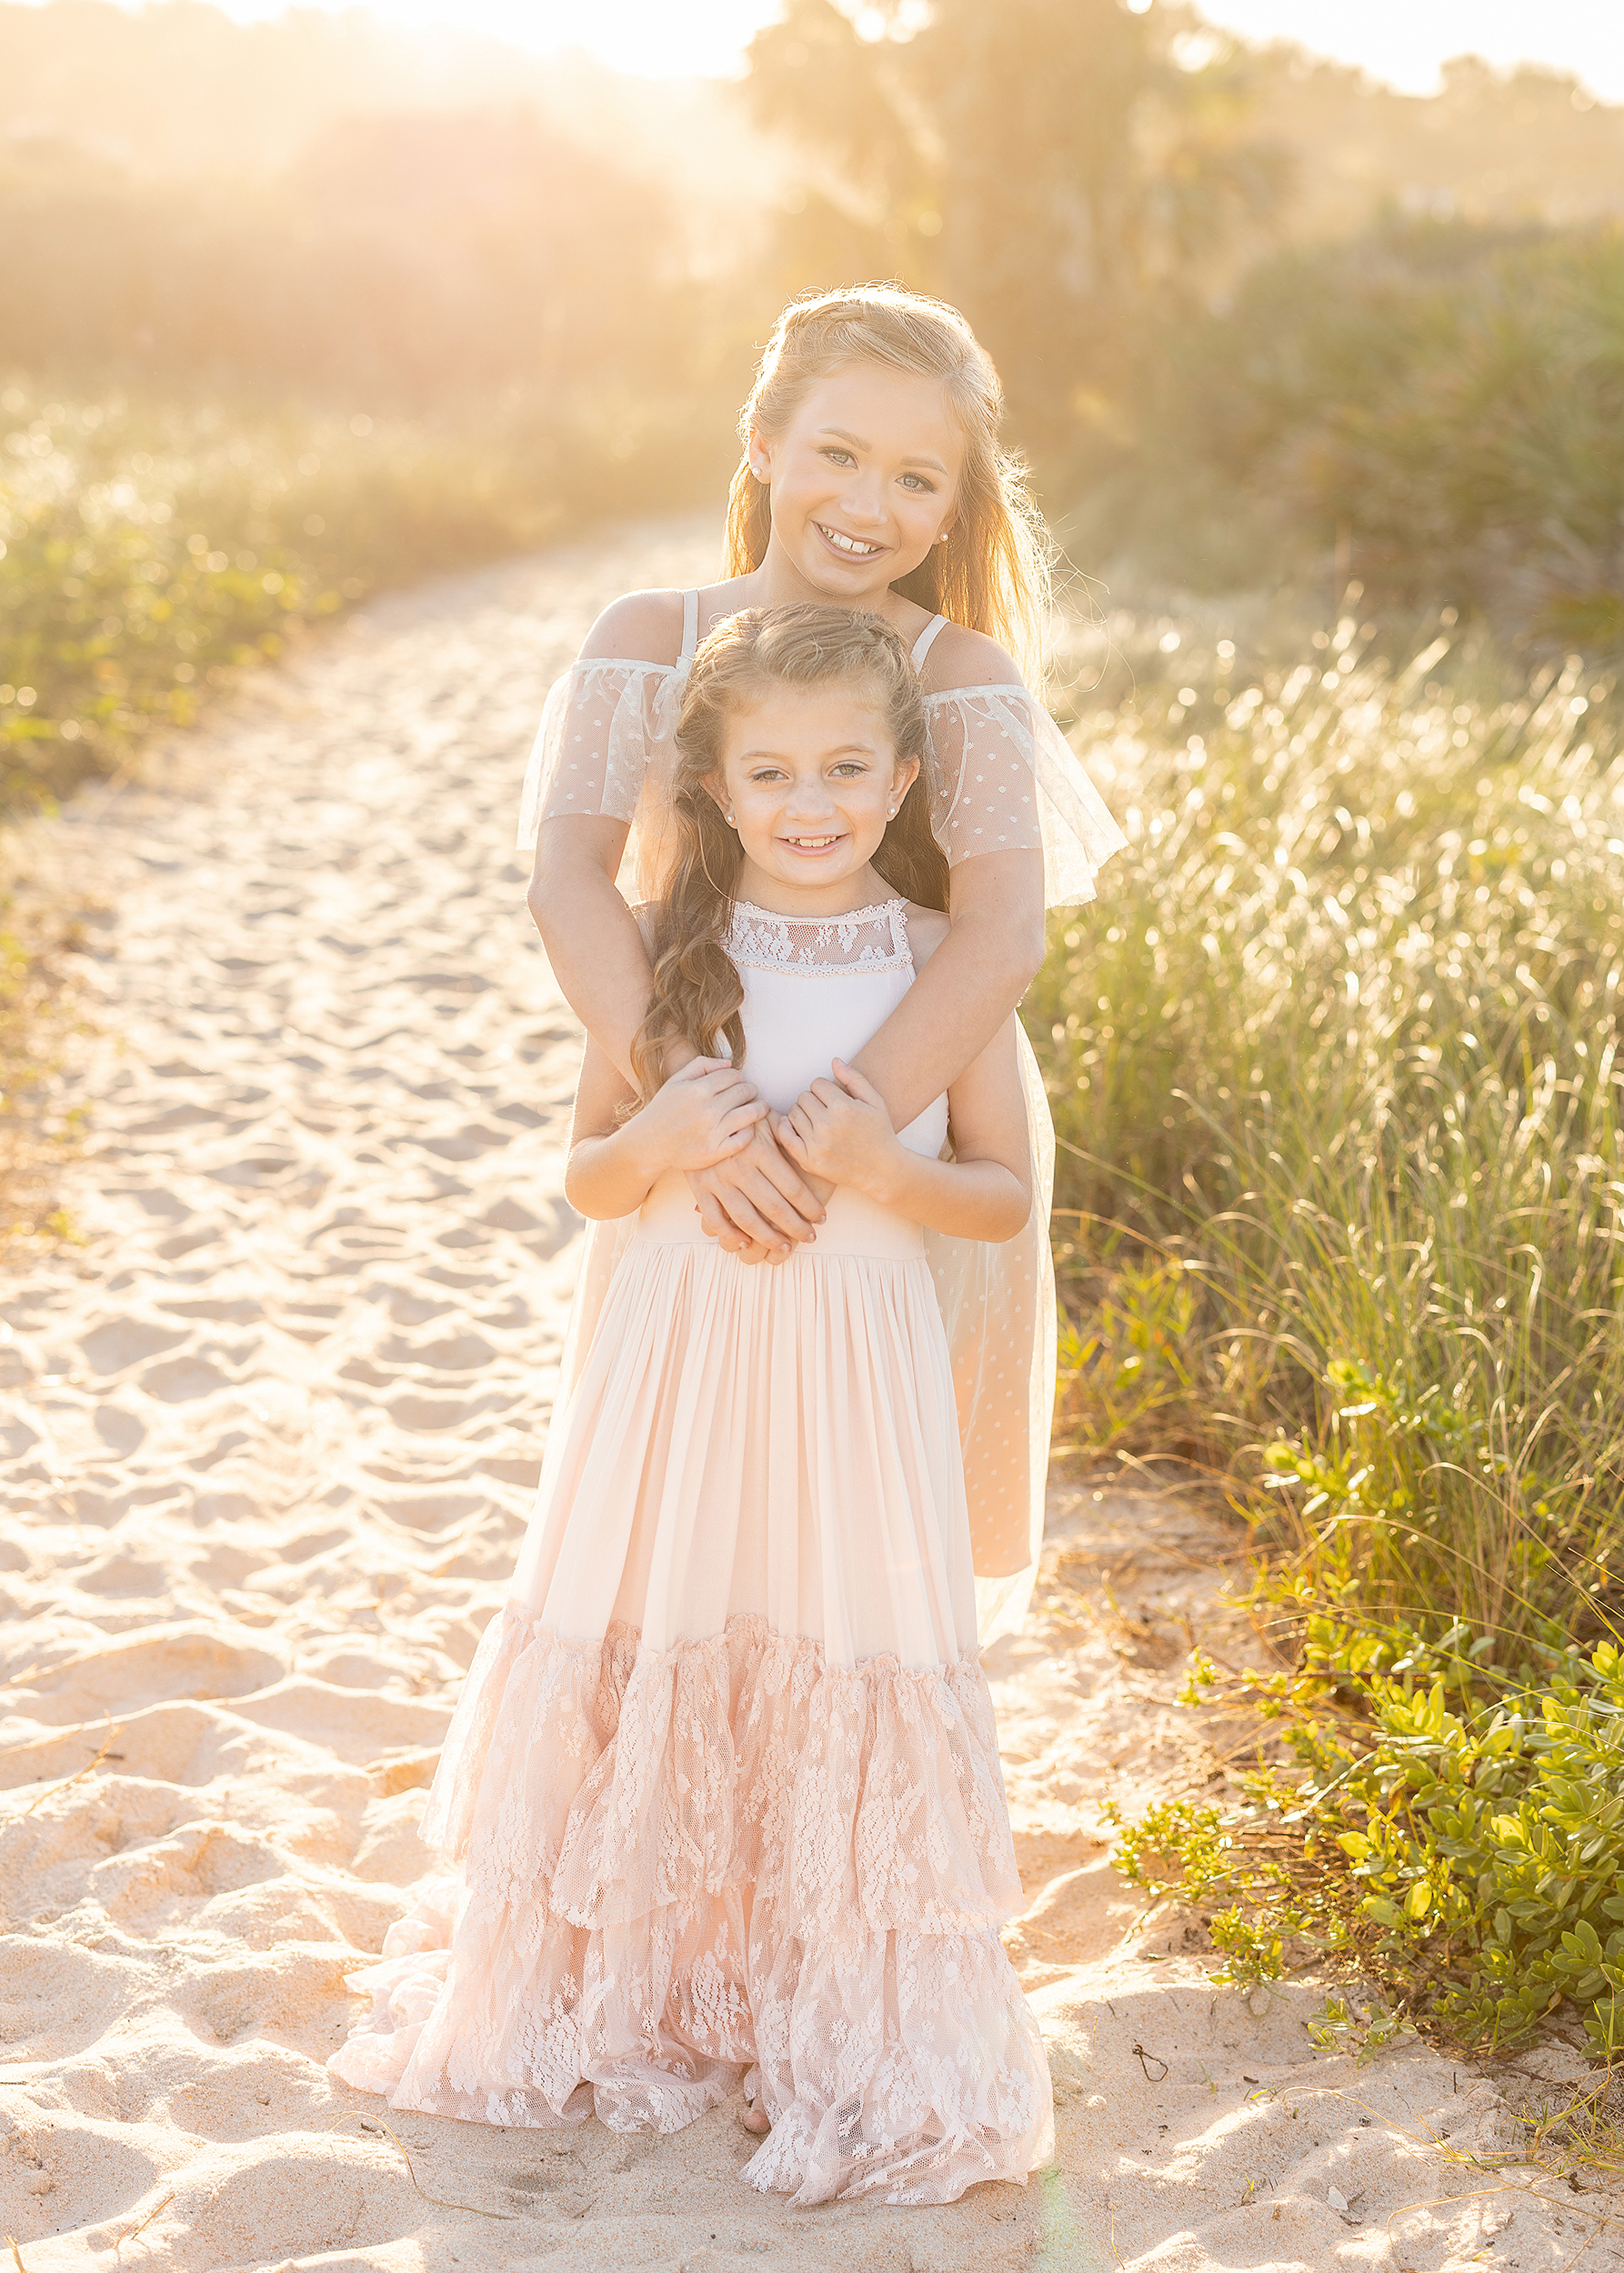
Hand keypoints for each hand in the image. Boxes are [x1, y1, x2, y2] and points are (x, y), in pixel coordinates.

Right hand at [637, 1057, 767, 1175]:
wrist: (649, 1143)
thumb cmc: (664, 1109)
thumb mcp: (676, 1081)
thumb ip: (701, 1065)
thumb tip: (729, 1063)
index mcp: (698, 1089)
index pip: (733, 1075)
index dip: (740, 1076)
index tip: (740, 1082)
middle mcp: (707, 1109)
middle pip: (744, 1092)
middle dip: (751, 1090)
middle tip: (752, 1093)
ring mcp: (713, 1132)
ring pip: (750, 1114)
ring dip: (760, 1108)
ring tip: (761, 1107)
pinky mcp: (716, 1151)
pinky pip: (745, 1138)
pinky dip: (750, 1131)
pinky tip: (747, 1127)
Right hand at [685, 1117, 826, 1259]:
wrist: (692, 1114)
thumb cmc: (737, 1116)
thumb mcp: (764, 1116)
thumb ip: (787, 1133)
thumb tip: (812, 1152)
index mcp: (759, 1150)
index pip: (792, 1187)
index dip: (809, 1206)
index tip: (821, 1217)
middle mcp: (739, 1167)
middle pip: (773, 1207)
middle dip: (796, 1226)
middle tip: (810, 1237)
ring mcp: (717, 1180)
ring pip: (746, 1219)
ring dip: (768, 1238)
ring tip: (785, 1247)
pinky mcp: (699, 1188)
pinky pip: (714, 1219)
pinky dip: (729, 1235)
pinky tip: (746, 1243)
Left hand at [777, 1058, 900, 1200]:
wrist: (882, 1170)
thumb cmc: (880, 1132)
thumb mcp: (875, 1101)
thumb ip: (854, 1078)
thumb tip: (834, 1060)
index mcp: (843, 1108)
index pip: (816, 1084)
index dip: (825, 1089)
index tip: (833, 1098)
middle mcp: (827, 1125)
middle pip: (803, 1097)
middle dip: (813, 1100)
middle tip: (825, 1110)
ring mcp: (816, 1144)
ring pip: (793, 1113)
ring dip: (802, 1113)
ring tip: (817, 1120)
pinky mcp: (808, 1160)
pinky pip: (784, 1135)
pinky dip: (786, 1127)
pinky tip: (799, 1127)